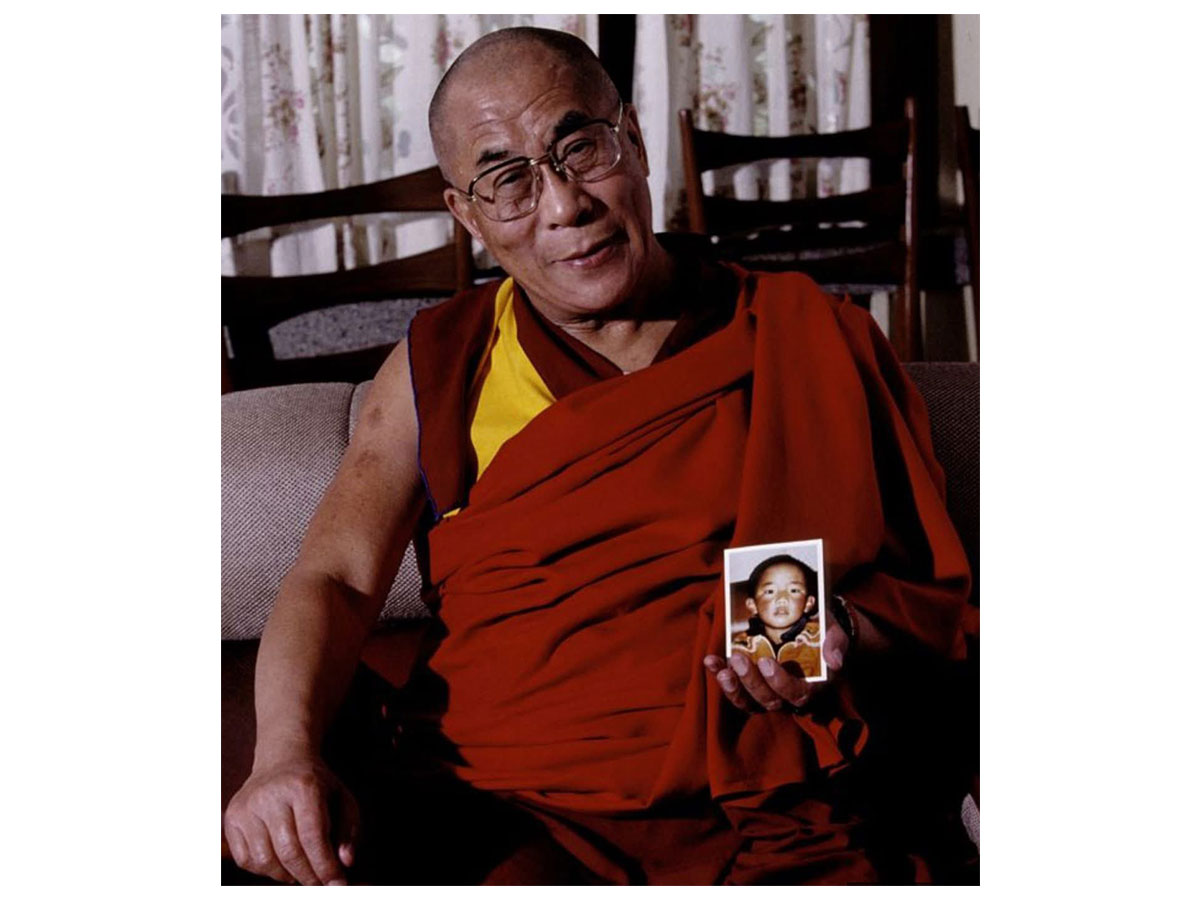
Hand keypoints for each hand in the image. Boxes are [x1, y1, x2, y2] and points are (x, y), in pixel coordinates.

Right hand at [223, 755, 359, 884]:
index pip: (313, 836)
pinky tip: (280, 863)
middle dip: (308, 876)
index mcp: (303, 787)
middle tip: (320, 884)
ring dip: (287, 876)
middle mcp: (270, 795)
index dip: (325, 866)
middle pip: (289, 852)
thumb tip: (345, 864)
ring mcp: (247, 807)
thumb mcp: (342, 797)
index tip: (337, 884)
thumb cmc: (316, 784)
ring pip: (265, 860)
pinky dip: (265, 871)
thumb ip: (349, 830)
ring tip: (301, 873)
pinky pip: (246, 860)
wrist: (281, 758)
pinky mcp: (232, 818)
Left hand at [703, 620, 850, 713]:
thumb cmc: (824, 634)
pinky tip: (710, 661)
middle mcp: (789, 696)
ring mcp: (768, 693)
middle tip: (739, 658)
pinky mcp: (751, 687)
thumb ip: (835, 644)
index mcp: (813, 687)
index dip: (779, 683)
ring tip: (720, 670)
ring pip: (749, 702)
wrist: (813, 631)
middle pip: (769, 701)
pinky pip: (735, 689)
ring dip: (732, 688)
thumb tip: (834, 660)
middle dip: (751, 682)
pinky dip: (720, 676)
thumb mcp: (834, 634)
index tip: (766, 663)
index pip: (796, 694)